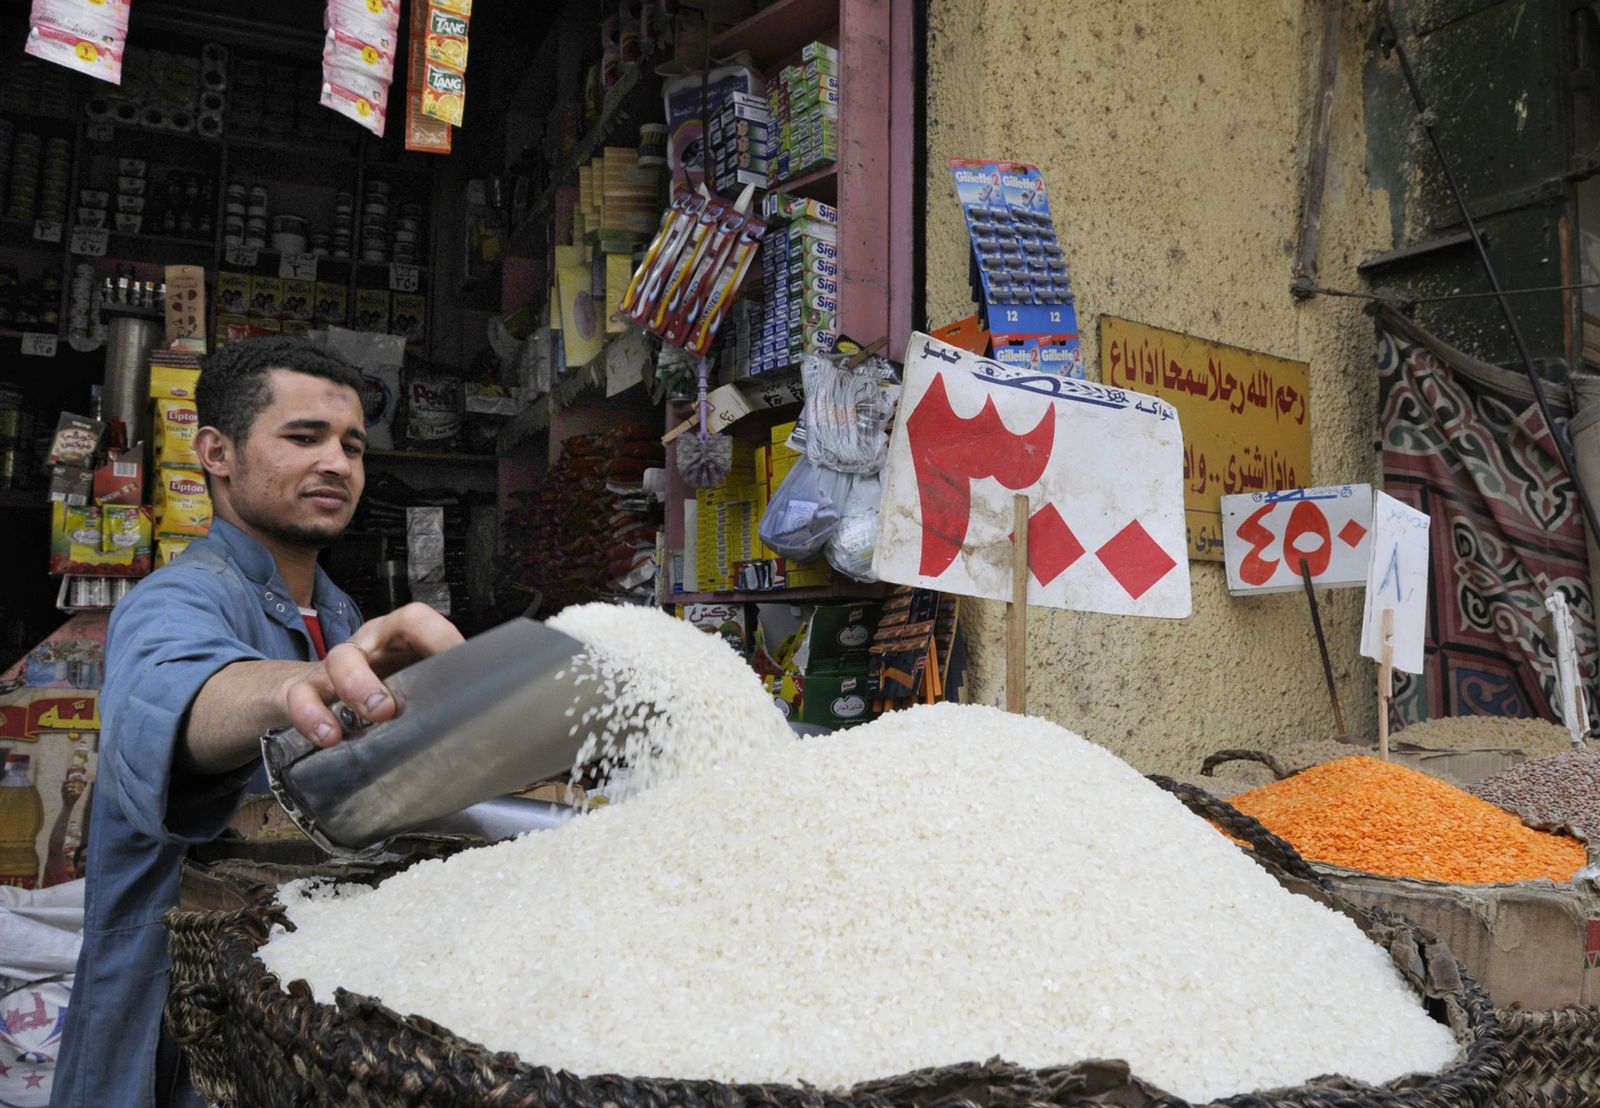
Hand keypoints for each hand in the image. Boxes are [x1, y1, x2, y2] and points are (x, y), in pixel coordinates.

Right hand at [61, 776, 85, 802]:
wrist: (70, 805)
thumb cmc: (74, 797)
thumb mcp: (79, 791)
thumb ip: (82, 786)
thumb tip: (86, 781)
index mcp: (66, 787)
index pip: (66, 781)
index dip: (69, 778)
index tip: (74, 777)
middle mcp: (63, 789)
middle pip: (64, 782)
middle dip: (68, 780)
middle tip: (73, 780)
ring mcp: (63, 792)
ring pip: (64, 787)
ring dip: (70, 785)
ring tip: (74, 786)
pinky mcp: (63, 795)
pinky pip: (66, 792)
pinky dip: (70, 790)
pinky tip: (74, 791)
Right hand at [276, 603, 464, 746]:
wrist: (318, 697)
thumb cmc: (379, 690)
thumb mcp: (411, 685)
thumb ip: (440, 691)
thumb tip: (484, 715)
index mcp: (397, 639)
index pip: (417, 620)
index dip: (439, 637)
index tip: (460, 666)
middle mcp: (366, 645)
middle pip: (374, 633)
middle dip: (400, 660)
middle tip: (396, 705)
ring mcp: (333, 666)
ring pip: (339, 659)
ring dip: (356, 686)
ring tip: (374, 715)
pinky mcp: (303, 691)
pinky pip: (300, 697)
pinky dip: (314, 717)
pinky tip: (330, 737)